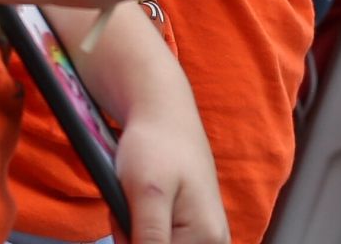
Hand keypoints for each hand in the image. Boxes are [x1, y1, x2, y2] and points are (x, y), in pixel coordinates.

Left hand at [114, 51, 230, 243]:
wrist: (162, 110)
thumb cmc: (156, 143)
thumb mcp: (147, 195)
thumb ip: (149, 240)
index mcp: (206, 238)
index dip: (130, 242)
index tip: (126, 216)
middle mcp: (213, 240)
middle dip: (134, 238)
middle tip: (128, 206)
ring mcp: (206, 233)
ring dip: (136, 233)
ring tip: (134, 199)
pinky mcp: (195, 226)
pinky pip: (162, 239)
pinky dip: (143, 228)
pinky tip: (143, 205)